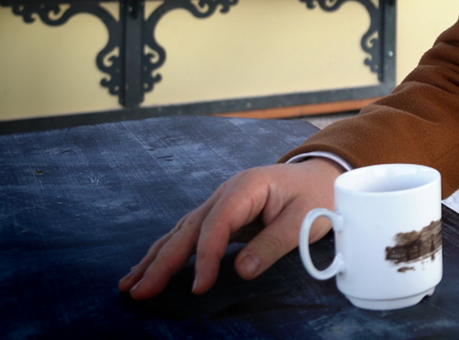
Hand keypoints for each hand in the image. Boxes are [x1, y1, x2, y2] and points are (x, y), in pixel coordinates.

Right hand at [118, 158, 341, 298]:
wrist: (321, 175)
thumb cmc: (316, 194)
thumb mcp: (305, 218)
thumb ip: (274, 243)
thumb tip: (242, 270)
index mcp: (246, 188)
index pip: (217, 225)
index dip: (205, 258)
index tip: (200, 286)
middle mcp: (226, 194)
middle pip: (188, 229)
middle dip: (162, 262)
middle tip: (140, 291)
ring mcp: (220, 203)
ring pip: (181, 232)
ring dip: (155, 259)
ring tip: (130, 284)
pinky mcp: (221, 216)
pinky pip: (189, 235)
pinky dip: (167, 252)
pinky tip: (148, 268)